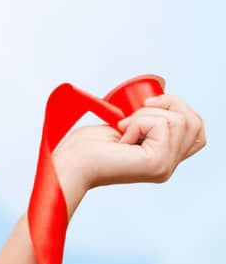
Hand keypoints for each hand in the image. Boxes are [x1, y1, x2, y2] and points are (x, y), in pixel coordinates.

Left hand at [53, 93, 205, 207]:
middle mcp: (169, 165)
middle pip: (194, 122)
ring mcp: (165, 165)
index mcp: (164, 157)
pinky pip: (162, 124)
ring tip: (125, 127)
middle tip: (134, 114)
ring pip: (178, 120)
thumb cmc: (86, 147)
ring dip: (146, 114)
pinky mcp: (157, 162)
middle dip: (167, 105)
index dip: (178, 108)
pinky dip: (140, 121)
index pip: (196, 130)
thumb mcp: (124, 128)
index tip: (148, 105)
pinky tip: (123, 136)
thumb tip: (161, 98)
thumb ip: (147, 124)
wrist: (69, 163)